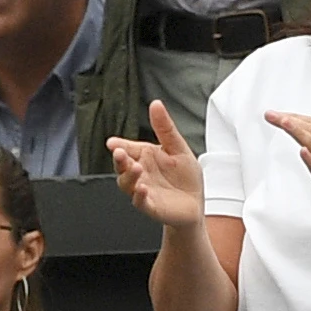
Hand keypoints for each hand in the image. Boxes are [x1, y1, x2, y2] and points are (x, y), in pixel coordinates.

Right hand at [109, 99, 207, 224]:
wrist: (197, 202)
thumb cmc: (185, 176)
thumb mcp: (178, 147)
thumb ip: (165, 128)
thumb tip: (155, 104)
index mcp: (144, 157)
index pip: (127, 148)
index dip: (118, 145)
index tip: (112, 143)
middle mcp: (140, 173)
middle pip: (122, 166)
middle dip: (119, 160)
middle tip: (119, 152)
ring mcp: (143, 190)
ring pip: (127, 184)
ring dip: (128, 176)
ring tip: (135, 168)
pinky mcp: (151, 207)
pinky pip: (141, 202)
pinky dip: (139, 196)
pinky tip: (142, 189)